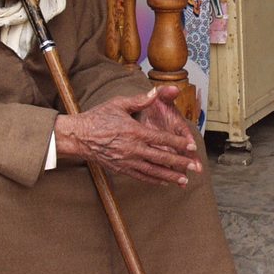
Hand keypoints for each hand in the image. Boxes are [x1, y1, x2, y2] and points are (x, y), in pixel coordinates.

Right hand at [54, 86, 201, 185]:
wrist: (79, 136)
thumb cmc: (98, 117)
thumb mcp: (118, 104)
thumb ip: (140, 100)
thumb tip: (156, 91)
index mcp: (135, 131)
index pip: (162, 138)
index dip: (178, 143)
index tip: (191, 146)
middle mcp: (133, 149)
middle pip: (161, 157)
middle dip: (180, 163)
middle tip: (195, 167)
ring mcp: (127, 161)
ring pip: (153, 170)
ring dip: (170, 175)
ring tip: (184, 180)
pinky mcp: (121, 169)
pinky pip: (141, 176)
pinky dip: (154, 180)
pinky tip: (164, 182)